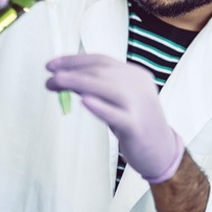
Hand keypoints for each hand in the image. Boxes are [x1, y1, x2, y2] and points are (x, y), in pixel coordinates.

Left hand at [45, 54, 184, 183]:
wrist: (162, 151)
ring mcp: (139, 106)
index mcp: (135, 75)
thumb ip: (100, 88)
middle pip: (102, 71)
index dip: (74, 60)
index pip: (102, 60)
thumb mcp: (120, 100)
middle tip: (49, 76)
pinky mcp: (136, 127)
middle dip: (71, 71)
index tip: (52, 65)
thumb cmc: (135, 124)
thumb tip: (66, 78)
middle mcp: (139, 86)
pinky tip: (84, 101)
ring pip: (106, 87)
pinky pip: (116, 114)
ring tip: (56, 82)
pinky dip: (100, 106)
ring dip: (78, 82)